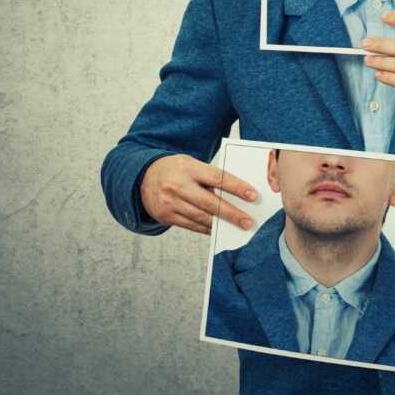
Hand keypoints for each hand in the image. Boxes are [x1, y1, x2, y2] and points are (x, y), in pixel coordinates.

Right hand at [140, 153, 258, 234]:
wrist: (142, 176)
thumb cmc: (176, 169)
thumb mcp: (191, 164)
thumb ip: (209, 177)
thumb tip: (235, 195)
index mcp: (188, 167)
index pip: (217, 178)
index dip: (237, 187)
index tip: (253, 196)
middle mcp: (178, 185)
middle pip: (210, 202)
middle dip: (232, 213)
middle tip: (248, 222)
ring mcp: (170, 202)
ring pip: (201, 216)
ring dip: (221, 224)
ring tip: (238, 227)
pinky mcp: (165, 216)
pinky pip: (191, 225)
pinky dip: (206, 228)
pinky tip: (218, 229)